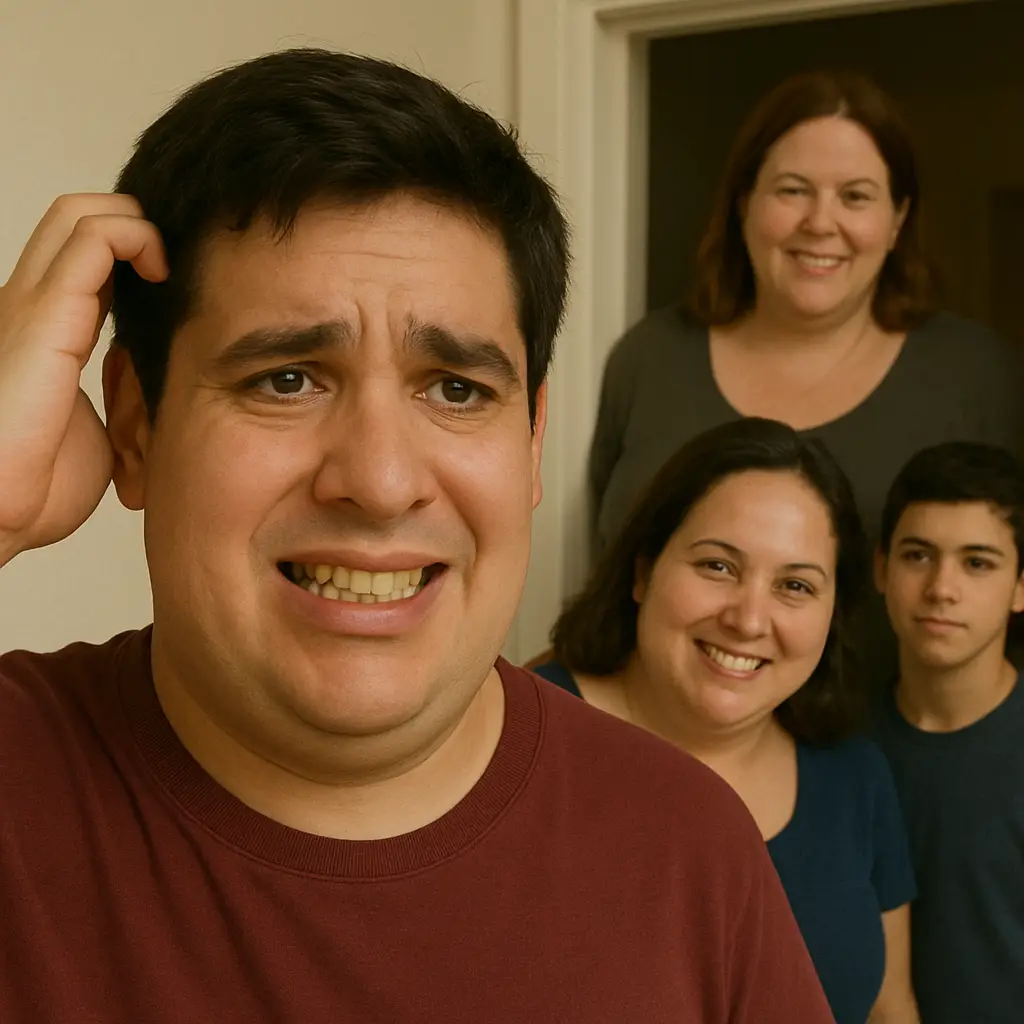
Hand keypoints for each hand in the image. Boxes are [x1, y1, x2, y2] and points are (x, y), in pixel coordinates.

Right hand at [0, 194, 167, 565]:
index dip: (135, 256)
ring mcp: (32, 304)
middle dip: (137, 224)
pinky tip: (161, 271)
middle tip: (177, 267)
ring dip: (138, 223)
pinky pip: (92, 238)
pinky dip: (136, 236)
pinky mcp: (44, 312)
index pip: (88, 263)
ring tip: (168, 266)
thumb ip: (122, 401)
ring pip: (81, 213)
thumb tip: (156, 400)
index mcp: (44, 333)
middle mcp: (32, 307)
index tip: (178, 287)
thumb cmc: (35, 487)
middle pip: (78, 219)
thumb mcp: (99, 432)